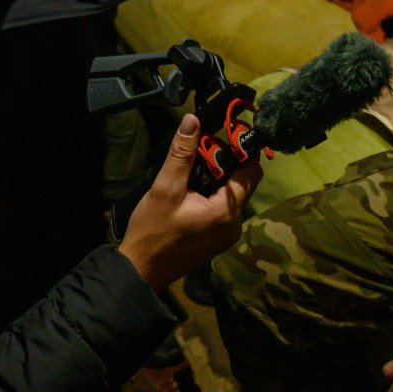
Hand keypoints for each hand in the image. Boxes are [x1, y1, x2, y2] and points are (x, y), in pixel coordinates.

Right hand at [118, 113, 261, 289]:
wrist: (141, 271)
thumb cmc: (152, 231)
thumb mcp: (165, 188)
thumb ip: (182, 154)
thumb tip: (193, 120)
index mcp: (227, 211)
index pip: (251, 172)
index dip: (242, 149)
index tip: (224, 133)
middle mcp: (235, 224)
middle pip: (242, 182)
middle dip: (225, 162)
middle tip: (201, 147)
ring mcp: (227, 234)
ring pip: (232, 194)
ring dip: (216, 177)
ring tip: (192, 165)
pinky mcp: (217, 239)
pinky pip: (223, 208)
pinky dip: (212, 193)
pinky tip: (191, 187)